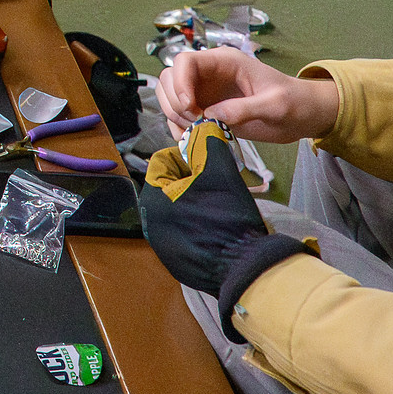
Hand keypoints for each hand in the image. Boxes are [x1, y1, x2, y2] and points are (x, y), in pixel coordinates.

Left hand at [138, 120, 310, 338]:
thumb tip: (202, 125)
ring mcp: (161, 244)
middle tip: (216, 185)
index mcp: (152, 197)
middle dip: (191, 180)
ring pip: (176, 208)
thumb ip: (206, 142)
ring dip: (195, 202)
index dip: (187, 156)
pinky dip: (197, 226)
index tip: (208, 164)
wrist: (243, 267)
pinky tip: (218, 229)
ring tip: (220, 206)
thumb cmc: (227, 216)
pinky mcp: (174, 261)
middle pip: (168, 185)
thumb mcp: (219, 170)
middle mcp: (149, 221)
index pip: (162, 161)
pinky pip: (183, 232)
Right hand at [154, 47, 337, 143]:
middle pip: (170, 78)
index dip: (179, 82)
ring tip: (196, 131)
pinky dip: (178, 128)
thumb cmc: (294, 102)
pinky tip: (192, 139)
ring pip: (170, 97)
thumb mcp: (275, 105)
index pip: (185, 61)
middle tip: (196, 122)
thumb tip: (211, 116)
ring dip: (175, 116)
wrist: (303, 116)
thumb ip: (245, 109)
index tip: (189, 107)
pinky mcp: (206, 110)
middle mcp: (210, 74)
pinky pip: (179, 116)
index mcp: (225, 62)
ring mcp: (205, 92)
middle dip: (175, 102)